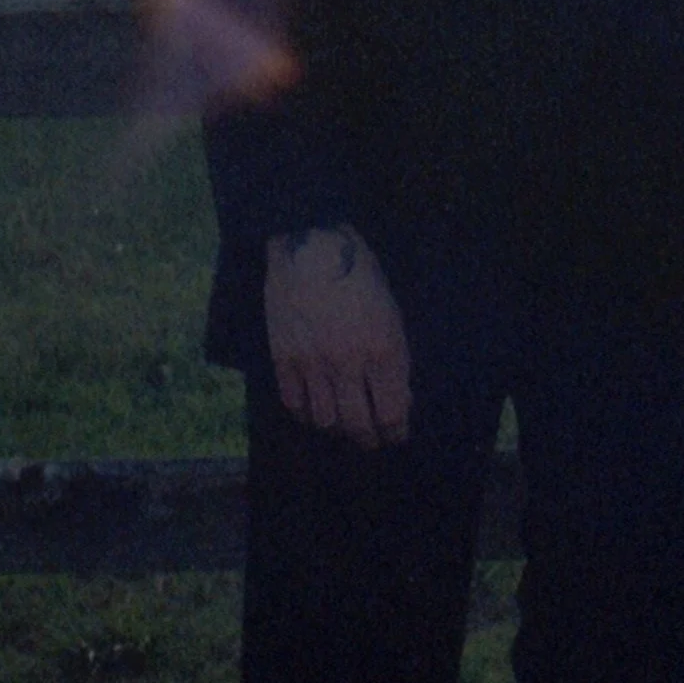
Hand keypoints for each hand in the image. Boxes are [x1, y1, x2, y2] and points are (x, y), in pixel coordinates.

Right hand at [265, 226, 409, 445]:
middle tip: (372, 439)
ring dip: (338, 428)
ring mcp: (313, 363)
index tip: (397, 435)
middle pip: (359, 425)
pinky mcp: (284, 359)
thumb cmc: (359, 271)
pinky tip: (314, 409)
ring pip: (326, 421)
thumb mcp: (390, 309)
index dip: (396, 432)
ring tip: (344, 425)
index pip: (393, 412)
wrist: (310, 242)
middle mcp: (348, 362)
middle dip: (370, 439)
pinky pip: (294, 405)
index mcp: (383, 347)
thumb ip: (394, 355)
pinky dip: (306, 414)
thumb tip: (399, 398)